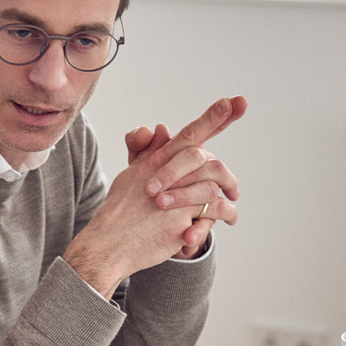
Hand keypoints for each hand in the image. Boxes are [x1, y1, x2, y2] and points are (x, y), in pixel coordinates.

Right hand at [65, 97, 245, 293]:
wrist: (109, 243)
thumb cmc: (120, 211)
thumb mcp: (131, 175)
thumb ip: (149, 151)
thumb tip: (163, 127)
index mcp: (155, 161)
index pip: (188, 134)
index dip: (212, 117)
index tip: (234, 102)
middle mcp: (165, 175)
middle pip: (206, 159)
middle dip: (228, 174)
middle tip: (235, 189)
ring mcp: (175, 198)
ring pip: (213, 185)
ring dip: (228, 193)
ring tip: (233, 203)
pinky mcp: (181, 221)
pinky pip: (213, 211)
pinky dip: (225, 213)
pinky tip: (230, 218)